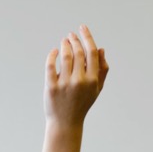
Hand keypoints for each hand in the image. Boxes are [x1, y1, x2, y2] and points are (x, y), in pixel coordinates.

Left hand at [41, 24, 108, 151]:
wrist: (66, 123)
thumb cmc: (82, 104)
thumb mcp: (96, 89)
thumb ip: (102, 70)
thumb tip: (101, 49)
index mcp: (92, 80)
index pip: (91, 52)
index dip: (87, 37)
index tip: (82, 28)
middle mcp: (79, 81)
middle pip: (78, 52)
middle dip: (74, 40)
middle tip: (71, 35)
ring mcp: (65, 84)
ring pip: (65, 56)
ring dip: (64, 45)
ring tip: (64, 42)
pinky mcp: (51, 87)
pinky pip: (50, 65)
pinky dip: (52, 55)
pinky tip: (54, 51)